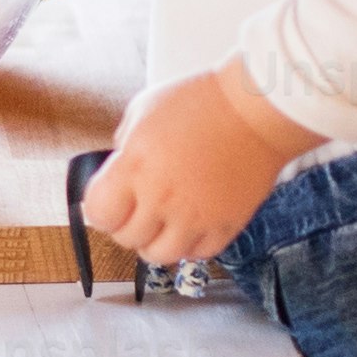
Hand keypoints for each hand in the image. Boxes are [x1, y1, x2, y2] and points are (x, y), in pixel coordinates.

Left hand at [80, 64, 316, 271]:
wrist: (256, 109)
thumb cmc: (202, 101)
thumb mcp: (144, 110)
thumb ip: (124, 146)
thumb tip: (117, 172)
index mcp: (136, 166)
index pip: (100, 214)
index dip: (101, 209)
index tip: (109, 201)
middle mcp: (162, 197)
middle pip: (127, 238)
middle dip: (126, 224)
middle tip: (137, 208)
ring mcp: (196, 216)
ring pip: (159, 256)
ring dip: (155, 241)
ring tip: (163, 221)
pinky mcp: (225, 225)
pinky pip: (198, 254)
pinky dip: (190, 243)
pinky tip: (192, 222)